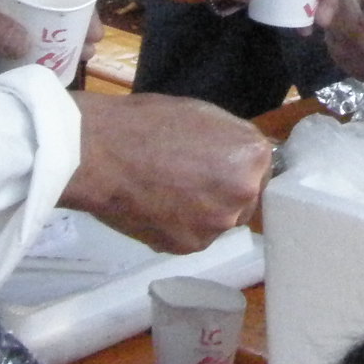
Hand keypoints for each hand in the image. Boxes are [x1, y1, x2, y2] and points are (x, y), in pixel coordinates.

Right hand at [63, 91, 271, 253]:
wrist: (102, 151)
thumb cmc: (149, 122)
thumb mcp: (205, 116)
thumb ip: (231, 143)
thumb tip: (240, 160)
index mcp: (253, 156)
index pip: (260, 169)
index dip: (235, 167)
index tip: (214, 165)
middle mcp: (244, 193)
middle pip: (244, 199)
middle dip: (222, 191)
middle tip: (189, 179)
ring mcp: (217, 223)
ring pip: (217, 221)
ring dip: (201, 212)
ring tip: (168, 192)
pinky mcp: (189, 246)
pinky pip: (193, 237)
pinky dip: (178, 227)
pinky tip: (157, 207)